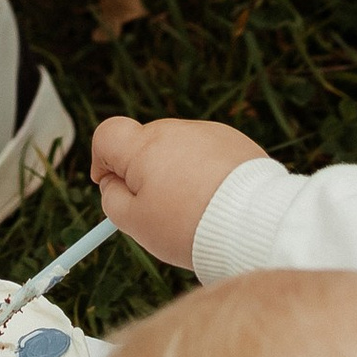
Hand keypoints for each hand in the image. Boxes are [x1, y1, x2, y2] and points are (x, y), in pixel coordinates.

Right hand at [91, 113, 267, 270]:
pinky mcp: (233, 140)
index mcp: (144, 147)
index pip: (107, 134)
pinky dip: (204, 171)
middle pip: (144, 143)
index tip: (111, 183)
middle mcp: (174, 130)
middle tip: (159, 207)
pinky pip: (206, 153)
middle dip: (144, 171)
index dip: (103, 159)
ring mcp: (206, 132)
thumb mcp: (136, 222)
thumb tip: (111, 184)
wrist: (253, 223)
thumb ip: (112, 199)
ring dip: (177, 172)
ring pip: (177, 149)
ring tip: (195, 208)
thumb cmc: (189, 226)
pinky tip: (216, 198)